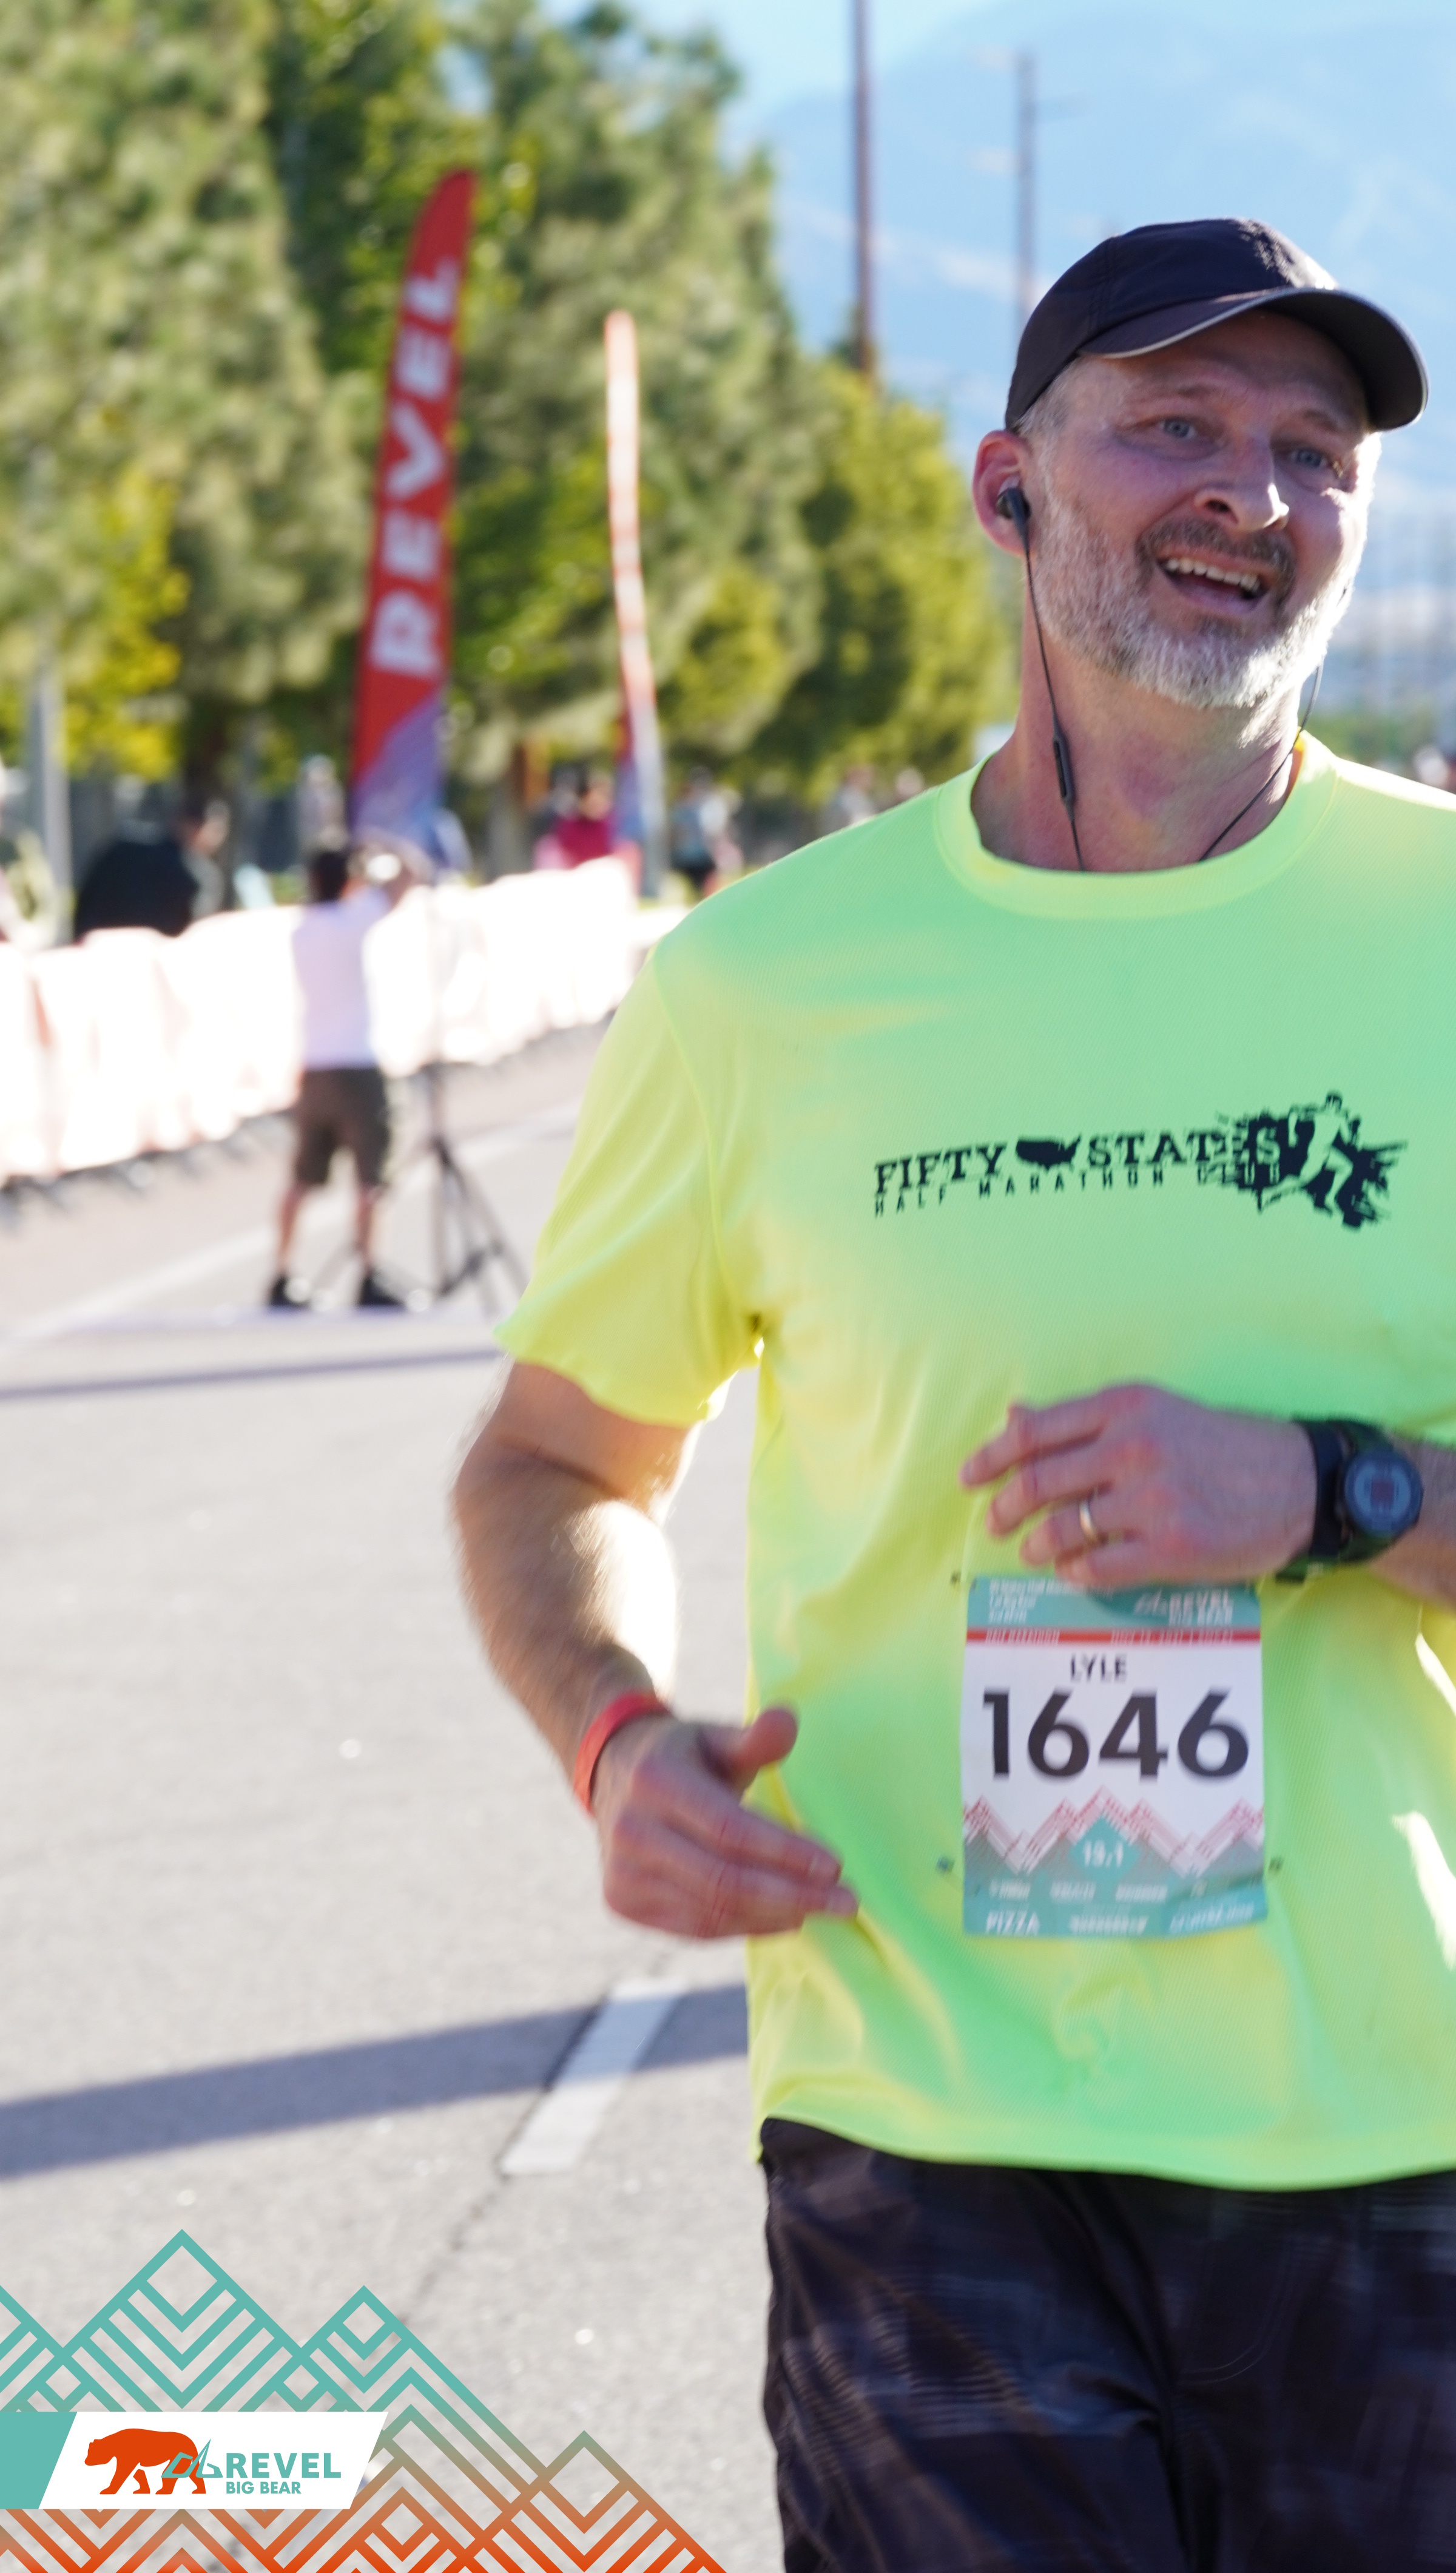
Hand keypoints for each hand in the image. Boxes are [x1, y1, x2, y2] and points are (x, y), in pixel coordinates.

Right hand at [590, 1704, 857, 1938]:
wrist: (613, 1774)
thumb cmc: (685, 1755)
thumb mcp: (715, 1736)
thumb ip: (753, 1737)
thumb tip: (790, 1720)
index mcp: (655, 1781)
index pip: (729, 1829)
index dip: (784, 1852)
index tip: (836, 1866)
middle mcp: (630, 1831)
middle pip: (723, 1880)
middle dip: (792, 1894)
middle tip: (845, 1902)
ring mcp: (622, 1873)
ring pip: (711, 1911)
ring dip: (774, 1915)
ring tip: (822, 1908)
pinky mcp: (622, 1902)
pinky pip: (695, 1927)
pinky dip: (747, 1926)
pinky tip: (785, 1917)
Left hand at [960, 1383, 1315, 1586]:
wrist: (1298, 1481)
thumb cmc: (1221, 1444)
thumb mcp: (1153, 1411)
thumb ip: (1082, 1419)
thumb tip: (1013, 1417)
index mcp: (1125, 1407)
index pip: (1034, 1432)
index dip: (991, 1457)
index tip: (969, 1477)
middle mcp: (1134, 1448)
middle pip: (1037, 1483)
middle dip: (1004, 1507)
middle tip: (994, 1522)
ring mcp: (1153, 1501)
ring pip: (1062, 1530)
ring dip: (1036, 1544)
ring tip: (1032, 1549)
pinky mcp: (1172, 1548)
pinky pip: (1098, 1567)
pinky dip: (1074, 1572)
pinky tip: (1073, 1570)